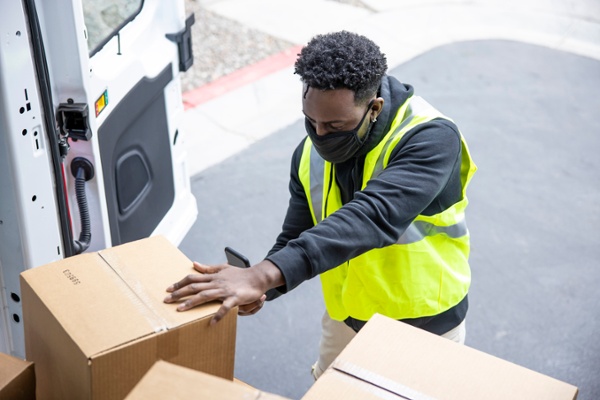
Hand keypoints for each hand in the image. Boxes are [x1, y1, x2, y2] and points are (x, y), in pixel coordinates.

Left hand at [164, 260, 283, 323]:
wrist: (257, 277)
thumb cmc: (240, 274)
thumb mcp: (222, 268)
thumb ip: (207, 268)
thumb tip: (194, 264)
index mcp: (213, 277)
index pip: (192, 279)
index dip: (179, 283)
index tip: (168, 289)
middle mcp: (217, 282)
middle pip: (194, 287)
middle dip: (179, 293)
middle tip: (166, 300)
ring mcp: (225, 290)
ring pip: (205, 296)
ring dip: (192, 303)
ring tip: (180, 310)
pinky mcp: (235, 298)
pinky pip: (225, 307)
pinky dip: (218, 315)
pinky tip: (211, 323)